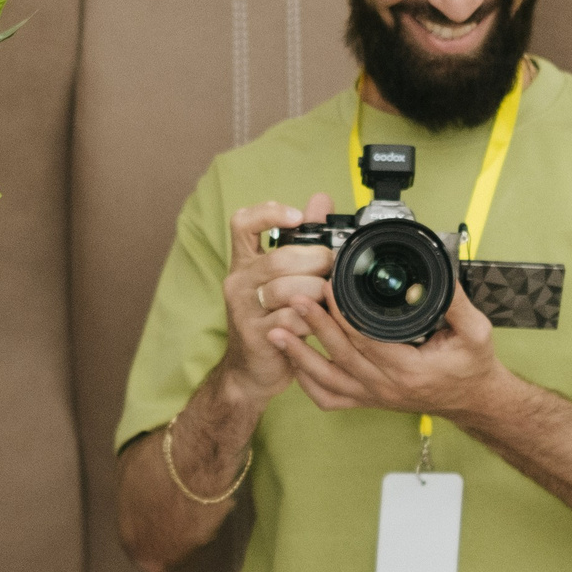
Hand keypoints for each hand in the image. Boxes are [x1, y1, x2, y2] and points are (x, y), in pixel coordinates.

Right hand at [219, 194, 336, 405]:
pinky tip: (318, 321)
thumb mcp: (283, 277)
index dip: (269, 213)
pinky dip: (311, 319)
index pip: (242, 223)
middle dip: (315, 261)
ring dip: (317, 292)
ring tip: (328, 298)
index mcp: (245, 262)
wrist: (250, 370)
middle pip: (278, 258)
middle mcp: (238, 281)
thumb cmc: (271, 318)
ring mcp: (243, 309)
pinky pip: (289, 319)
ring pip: (286, 289)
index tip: (297, 217)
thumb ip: (302, 239)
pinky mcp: (254, 335)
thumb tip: (320, 201)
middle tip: (333, 268)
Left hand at [277, 269, 509, 422]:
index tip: (328, 287)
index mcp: (409, 370)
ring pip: (326, 380)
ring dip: (299, 355)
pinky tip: (292, 361)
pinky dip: (306, 382)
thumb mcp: (476, 332)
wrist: (473, 400)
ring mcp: (373, 396)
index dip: (344, 314)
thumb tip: (436, 274)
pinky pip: (328, 397)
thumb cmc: (472, 366)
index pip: (367, 340)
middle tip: (294, 298)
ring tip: (276, 331)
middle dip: (314, 326)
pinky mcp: (367, 401)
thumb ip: (455, 303)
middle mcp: (386, 387)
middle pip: (340, 356)